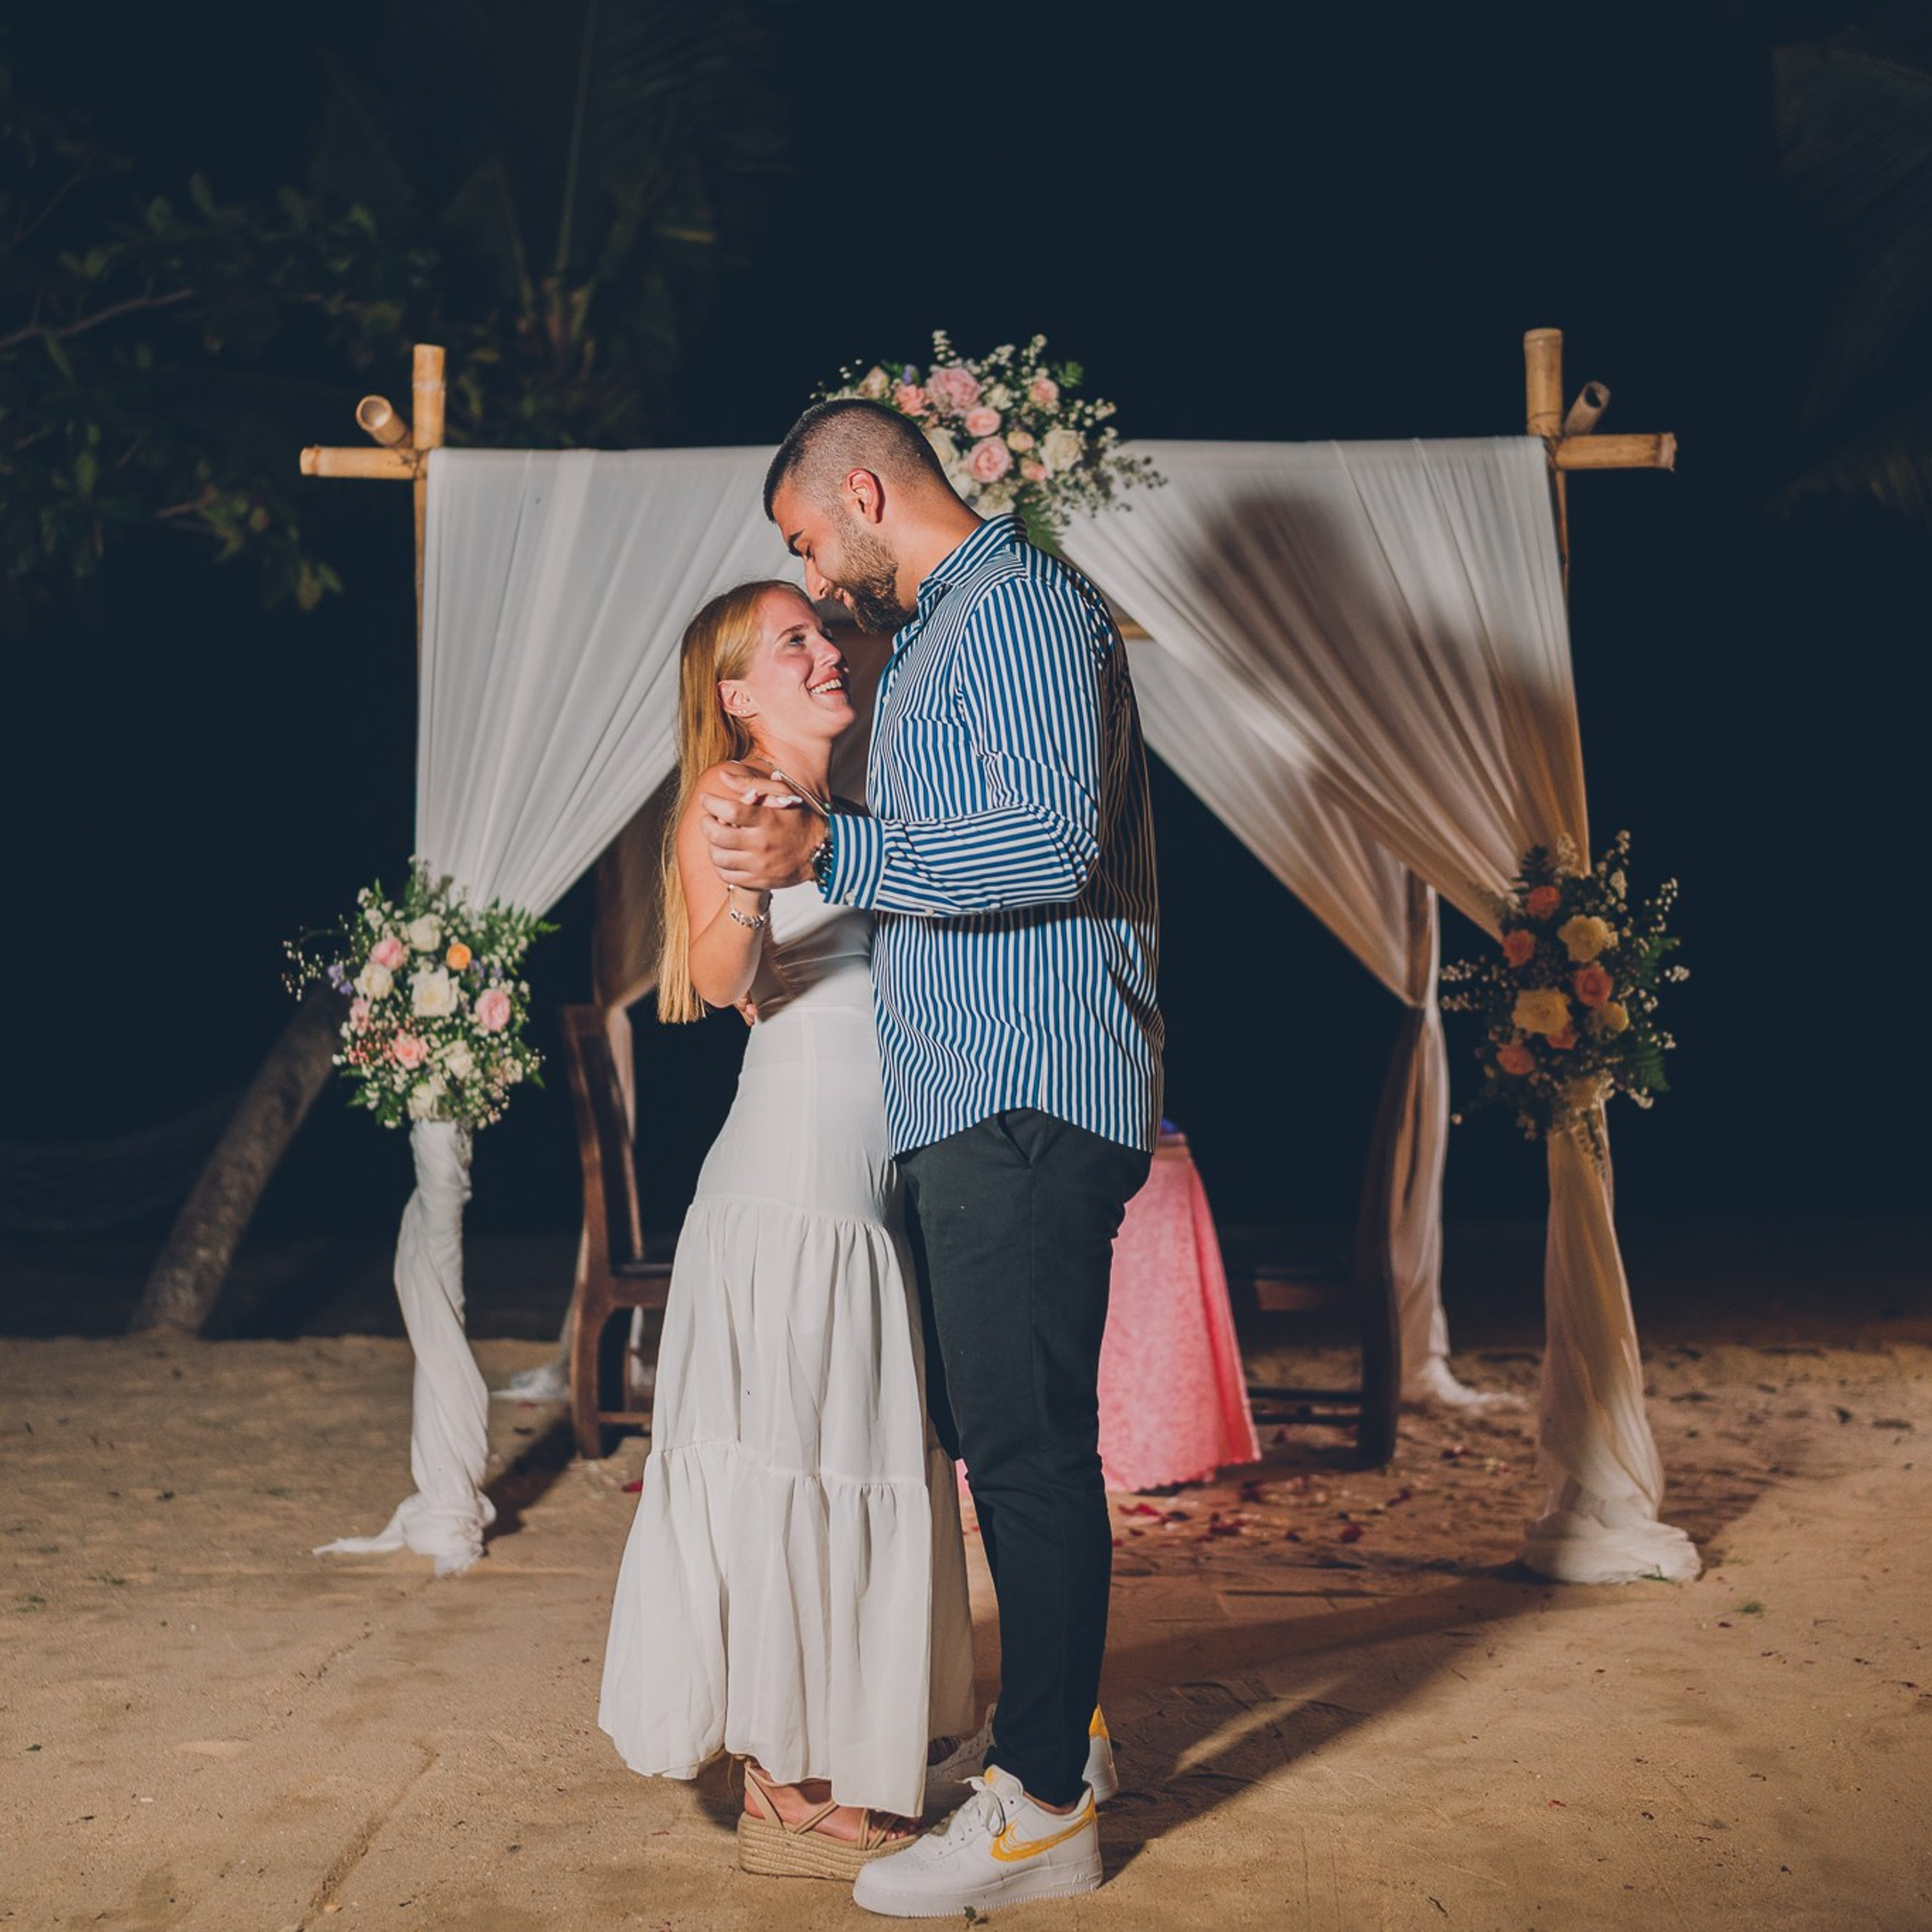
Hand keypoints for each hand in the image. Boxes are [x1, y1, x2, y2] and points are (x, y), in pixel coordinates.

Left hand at [698, 763, 822, 890]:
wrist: (822, 852)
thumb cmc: (800, 820)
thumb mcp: (782, 794)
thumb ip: (751, 784)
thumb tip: (723, 776)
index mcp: (768, 820)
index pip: (730, 810)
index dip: (711, 803)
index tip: (706, 798)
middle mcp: (762, 844)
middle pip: (718, 835)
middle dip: (707, 823)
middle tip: (709, 818)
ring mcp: (759, 865)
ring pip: (718, 857)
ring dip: (712, 844)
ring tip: (718, 837)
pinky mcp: (757, 880)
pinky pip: (726, 875)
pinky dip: (719, 864)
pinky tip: (725, 854)